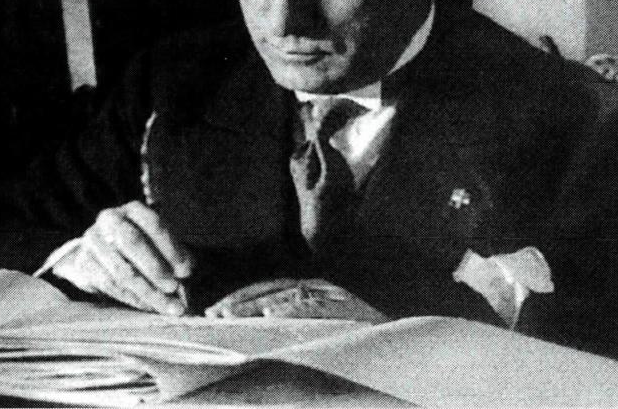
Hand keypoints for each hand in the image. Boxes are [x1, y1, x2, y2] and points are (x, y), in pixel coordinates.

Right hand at [49, 201, 192, 314]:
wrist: (98, 252)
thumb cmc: (137, 246)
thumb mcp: (156, 241)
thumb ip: (172, 253)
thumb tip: (187, 272)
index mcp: (132, 209)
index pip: (154, 224)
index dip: (171, 248)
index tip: (187, 271)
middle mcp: (110, 219)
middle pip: (132, 242)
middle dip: (155, 268)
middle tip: (174, 288)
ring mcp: (93, 240)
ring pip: (121, 269)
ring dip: (147, 291)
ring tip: (166, 306)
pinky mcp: (83, 263)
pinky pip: (109, 284)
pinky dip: (132, 298)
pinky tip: (148, 306)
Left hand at [205, 279, 386, 321]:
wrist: (407, 321)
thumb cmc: (370, 329)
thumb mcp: (333, 324)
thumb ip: (306, 324)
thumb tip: (273, 331)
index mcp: (313, 289)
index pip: (269, 289)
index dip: (242, 298)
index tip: (216, 311)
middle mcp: (317, 286)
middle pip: (269, 288)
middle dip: (237, 301)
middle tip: (210, 314)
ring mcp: (328, 293)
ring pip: (282, 294)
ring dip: (253, 303)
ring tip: (226, 315)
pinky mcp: (339, 304)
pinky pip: (308, 304)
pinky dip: (287, 307)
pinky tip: (267, 313)